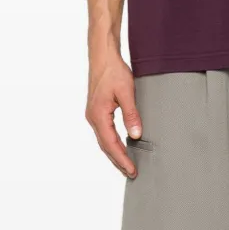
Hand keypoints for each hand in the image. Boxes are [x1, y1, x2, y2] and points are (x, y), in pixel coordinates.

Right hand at [85, 51, 142, 177]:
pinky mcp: (97, 111)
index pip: (112, 144)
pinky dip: (112, 143)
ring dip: (115, 153)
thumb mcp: (126, 93)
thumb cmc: (113, 71)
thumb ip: (131, 115)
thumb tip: (136, 135)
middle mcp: (93, 118)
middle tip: (131, 173)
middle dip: (118, 161)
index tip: (132, 170)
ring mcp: (93, 115)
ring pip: (104, 140)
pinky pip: (104, 132)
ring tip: (126, 165)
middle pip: (106, 146)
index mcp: (98, 115)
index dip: (122, 159)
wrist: (102, 56)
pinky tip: (120, 146)